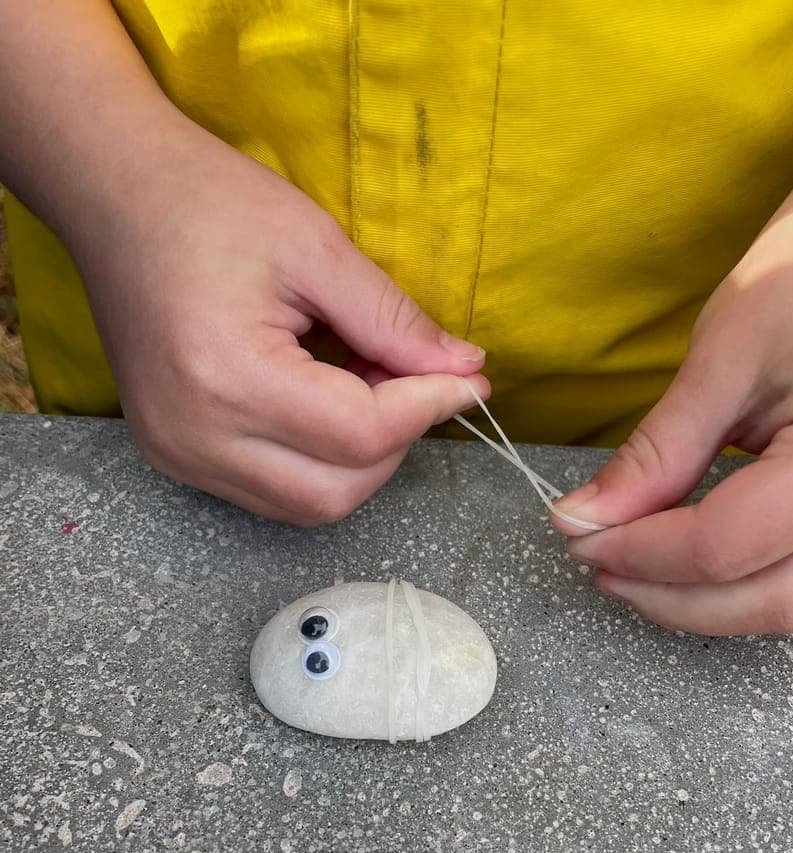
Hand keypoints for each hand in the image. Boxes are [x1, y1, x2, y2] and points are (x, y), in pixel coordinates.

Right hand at [70, 119, 487, 524]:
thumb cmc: (207, 203)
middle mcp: (196, 437)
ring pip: (307, 505)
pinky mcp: (174, 456)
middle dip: (396, 442)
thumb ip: (394, 321)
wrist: (111, 195)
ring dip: (360, 459)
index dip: (428, 408)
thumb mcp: (316, 247)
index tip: (469, 379)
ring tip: (368, 385)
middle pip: (336, 492)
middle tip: (414, 377)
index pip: (359, 436)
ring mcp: (179, 455)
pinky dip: (319, 462)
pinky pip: (271, 491)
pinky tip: (327, 403)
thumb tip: (464, 370)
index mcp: (228, 378)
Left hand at [552, 187, 792, 636]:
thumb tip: (588, 517)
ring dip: (717, 609)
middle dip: (668, 597)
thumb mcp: (726, 355)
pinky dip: (766, 595)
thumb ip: (657, 452)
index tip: (581, 536)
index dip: (638, 554)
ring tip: (649, 569)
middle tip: (601, 562)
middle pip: (764, 600)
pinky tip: (716, 566)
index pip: (722, 547)